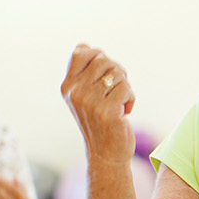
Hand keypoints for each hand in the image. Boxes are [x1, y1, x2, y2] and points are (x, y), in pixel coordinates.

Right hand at [61, 44, 136, 164]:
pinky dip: (131, 98)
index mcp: (67, 86)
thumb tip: (83, 45)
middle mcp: (75, 93)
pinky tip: (125, 112)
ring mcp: (90, 102)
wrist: (106, 153)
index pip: (81, 52)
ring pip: (117, 73)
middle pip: (104, 60)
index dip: (99, 56)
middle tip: (117, 89)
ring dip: (125, 86)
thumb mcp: (86, 95)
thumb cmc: (100, 120)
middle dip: (117, 72)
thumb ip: (84, 71)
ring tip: (120, 102)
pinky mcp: (107, 111)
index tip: (105, 74)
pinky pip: (126, 88)